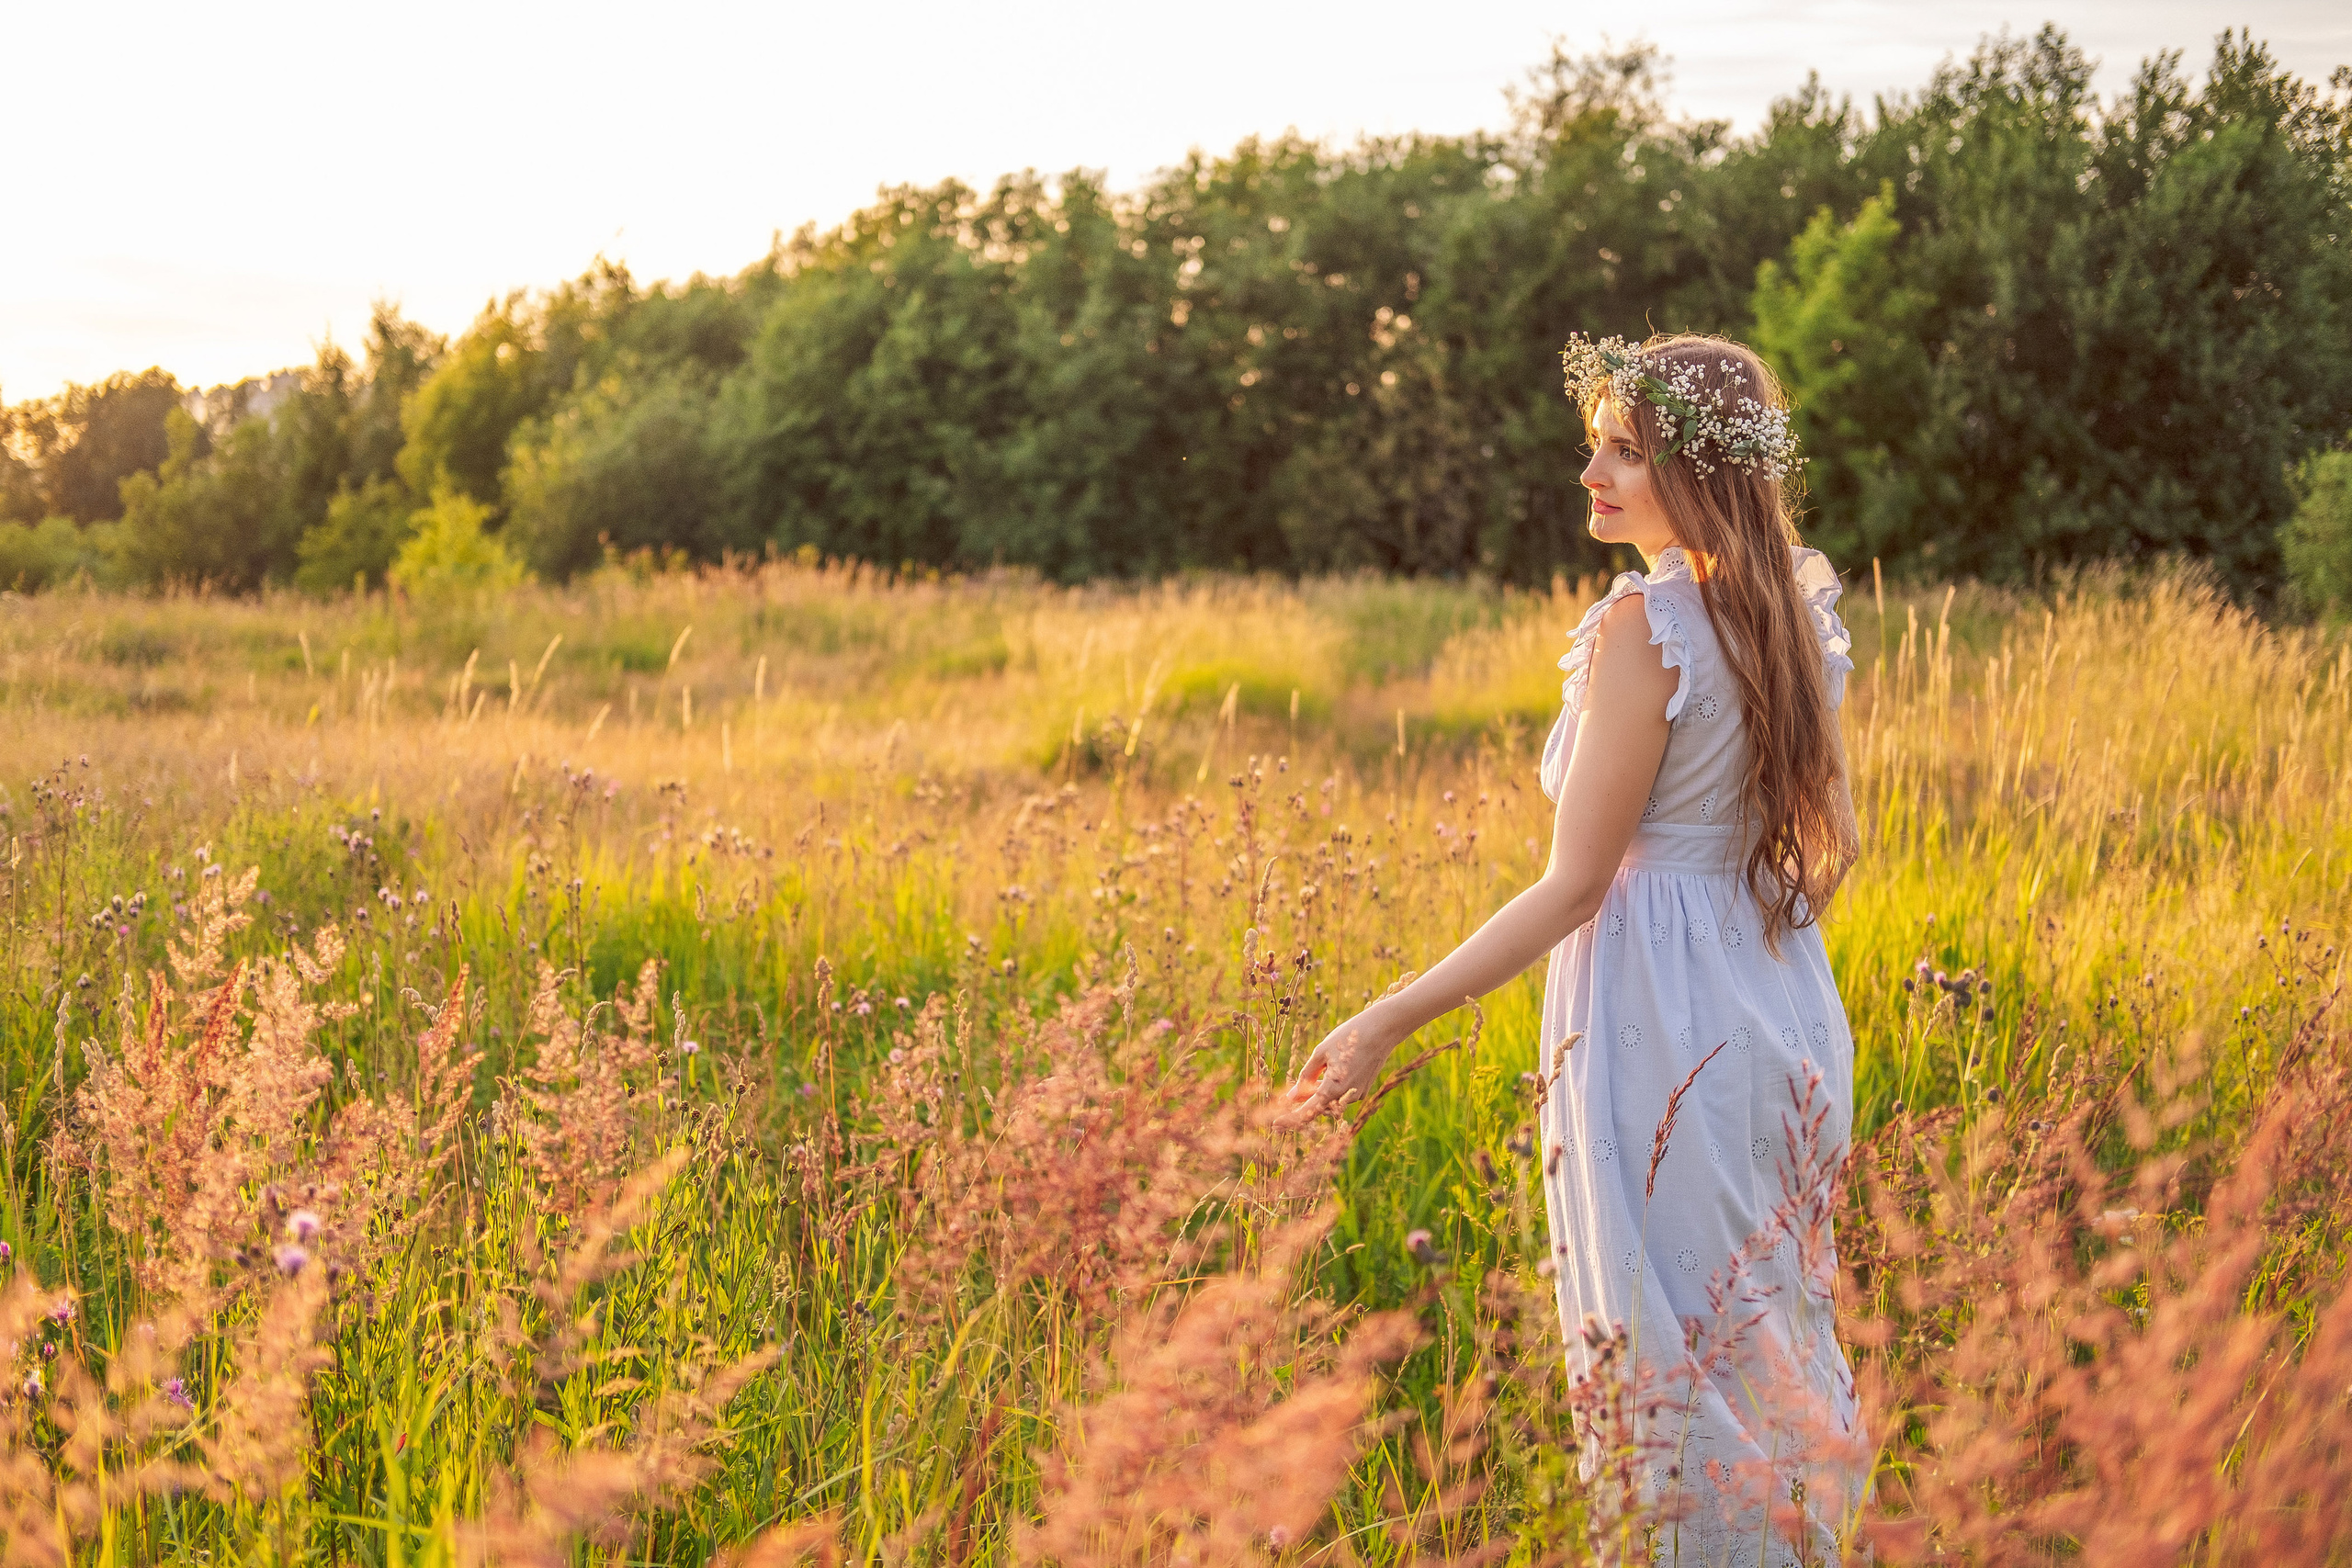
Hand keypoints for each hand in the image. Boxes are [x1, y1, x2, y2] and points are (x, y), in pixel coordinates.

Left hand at [1281, 1006, 1398, 1124]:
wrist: (1382, 1030)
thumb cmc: (1348, 1037)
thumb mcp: (1321, 1052)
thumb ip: (1306, 1076)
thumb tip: (1292, 1096)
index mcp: (1333, 1088)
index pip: (1307, 1112)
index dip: (1291, 1120)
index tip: (1275, 1126)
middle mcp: (1346, 1096)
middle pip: (1318, 1106)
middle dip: (1304, 1101)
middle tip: (1288, 1095)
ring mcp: (1357, 1094)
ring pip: (1330, 1100)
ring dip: (1318, 1093)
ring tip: (1317, 1072)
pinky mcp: (1364, 1089)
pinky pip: (1342, 1094)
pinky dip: (1331, 1088)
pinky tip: (1332, 1069)